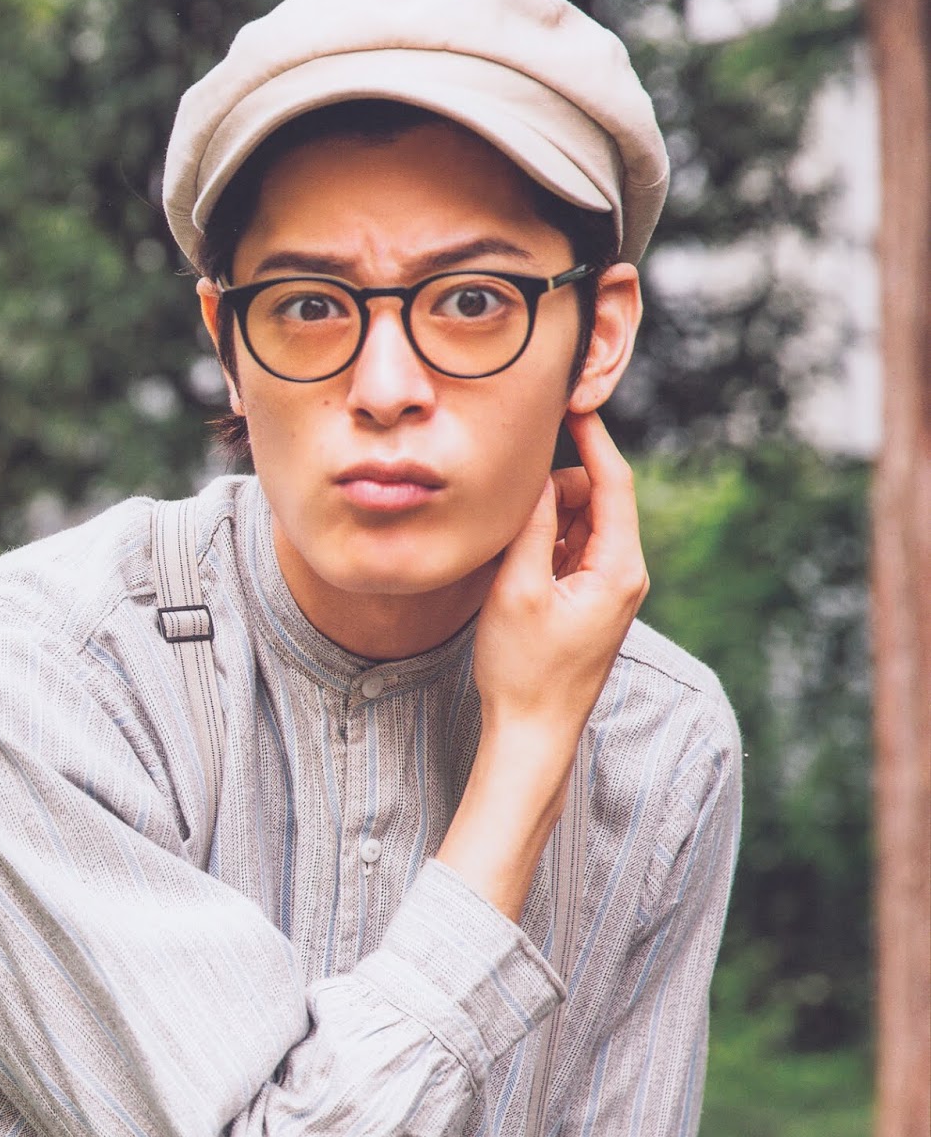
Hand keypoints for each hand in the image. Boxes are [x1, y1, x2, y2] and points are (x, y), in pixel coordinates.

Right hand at [438, 410, 647, 920]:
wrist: (532, 735)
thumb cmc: (524, 671)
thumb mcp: (518, 589)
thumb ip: (534, 525)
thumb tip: (540, 474)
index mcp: (620, 568)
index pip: (614, 481)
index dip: (592, 437)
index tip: (568, 400)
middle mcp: (625, 575)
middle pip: (596, 498)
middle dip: (557, 488)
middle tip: (512, 503)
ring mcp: (608, 590)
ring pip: (580, 524)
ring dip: (547, 520)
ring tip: (510, 549)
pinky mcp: (589, 603)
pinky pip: (570, 552)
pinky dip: (545, 545)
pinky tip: (516, 568)